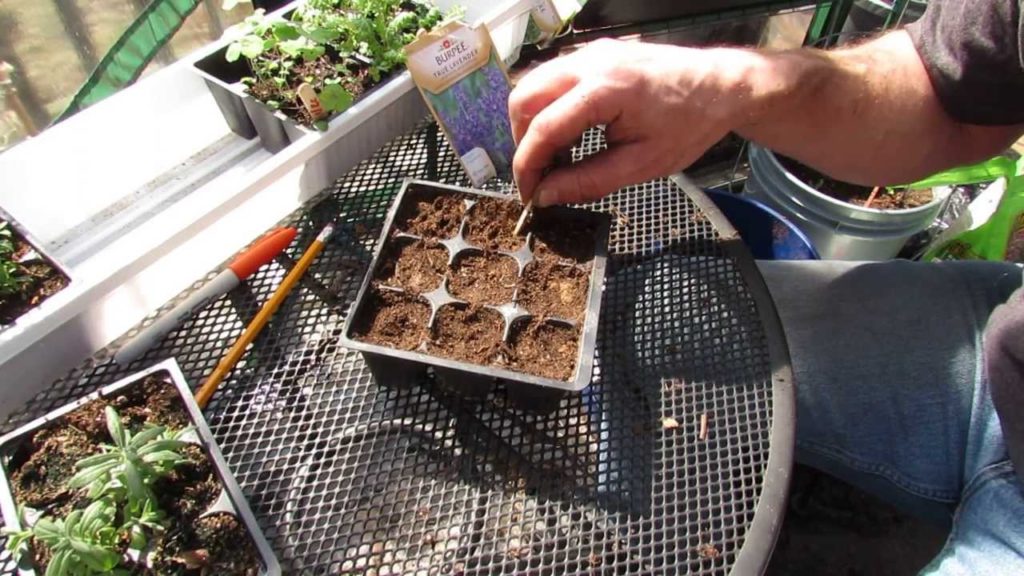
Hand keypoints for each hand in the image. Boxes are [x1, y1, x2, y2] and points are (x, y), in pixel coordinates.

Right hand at [510, 39, 750, 205]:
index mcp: (605, 90)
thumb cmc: (689, 125)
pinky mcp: (594, 53)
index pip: (542, 128)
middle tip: (539, 176)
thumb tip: (547, 195)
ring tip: (555, 158)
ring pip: (532, 84)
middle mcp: (590, 63)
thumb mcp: (640, 165)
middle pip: (524, 99)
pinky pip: (552, 78)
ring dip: (533, 123)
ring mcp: (590, 53)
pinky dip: (549, 108)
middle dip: (523, 142)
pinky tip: (570, 135)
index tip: (529, 195)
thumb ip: (587, 182)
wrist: (721, 87)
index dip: (527, 166)